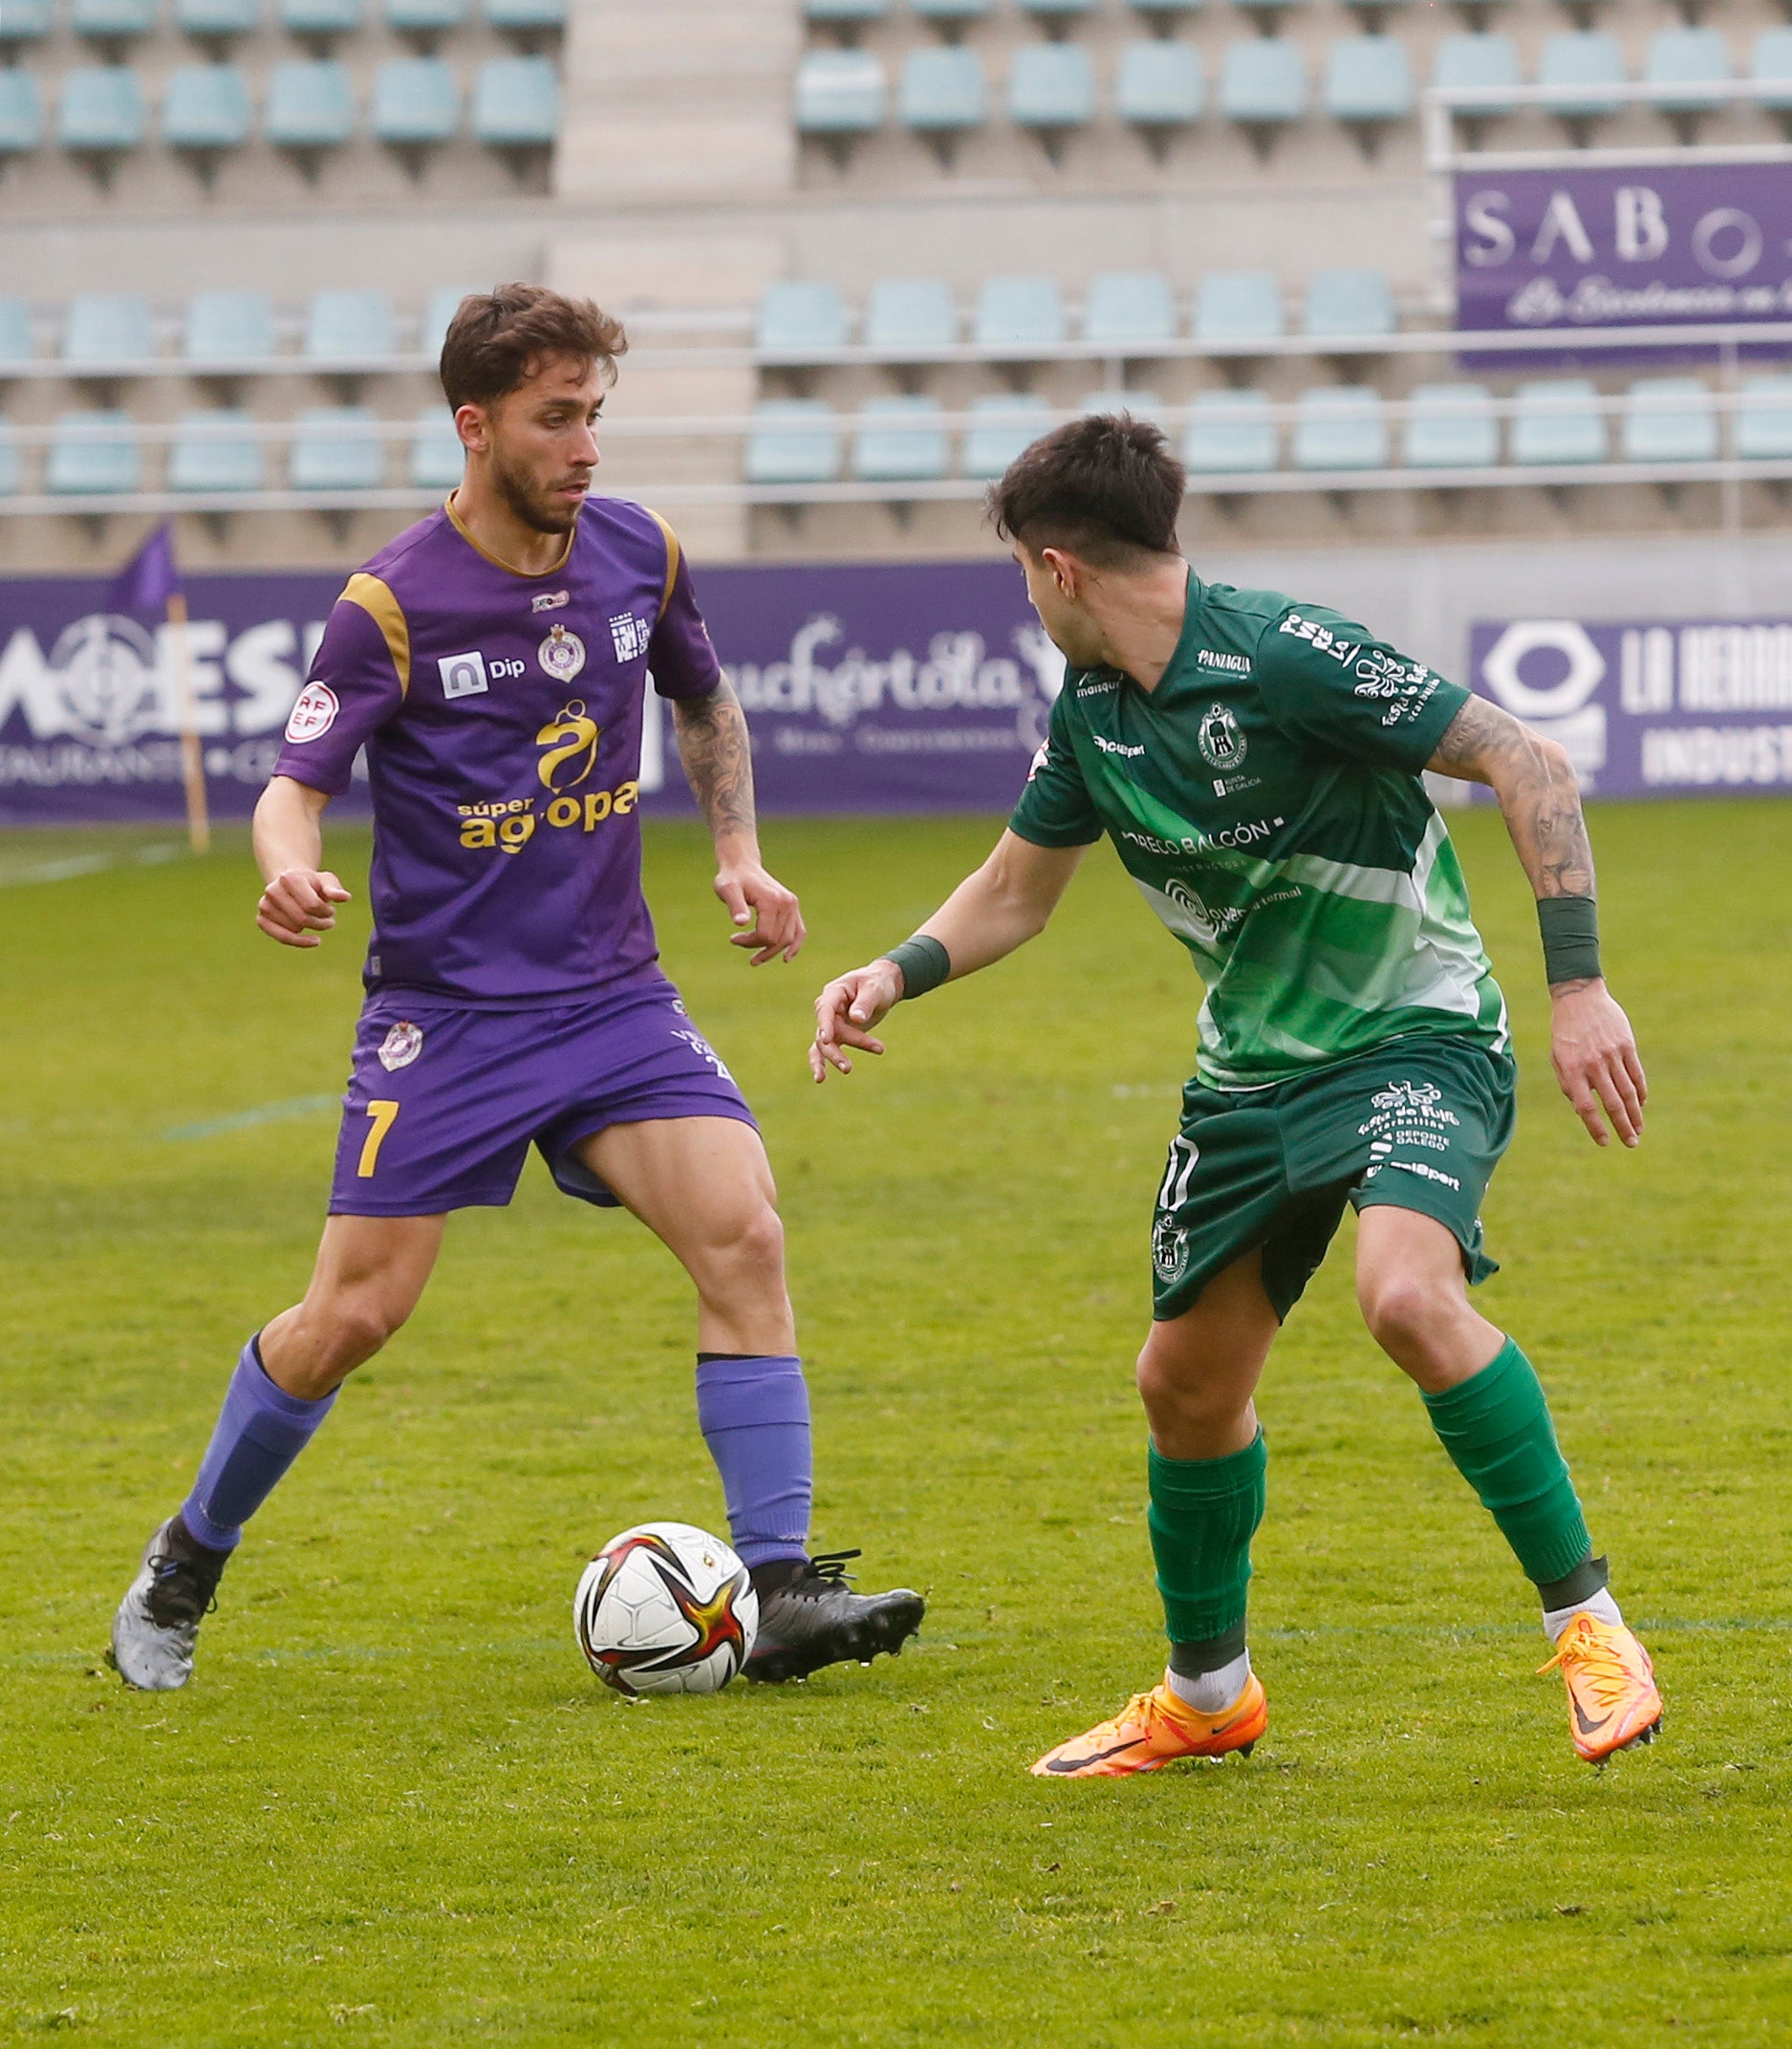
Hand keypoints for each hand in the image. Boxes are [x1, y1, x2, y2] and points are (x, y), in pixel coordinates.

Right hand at [257, 866, 350, 948]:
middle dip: (321, 923)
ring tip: (317, 921)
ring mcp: (264, 905)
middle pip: (302, 918)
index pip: (312, 905)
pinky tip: (313, 940)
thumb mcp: (326, 881)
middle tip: (329, 921)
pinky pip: (282, 937)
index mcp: (289, 878)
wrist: (291, 885)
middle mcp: (272, 890)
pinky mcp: (261, 919)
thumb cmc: (312, 884)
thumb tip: (346, 897)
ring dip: (310, 930)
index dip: (326, 912)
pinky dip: (299, 941)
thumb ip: (335, 889)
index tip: (331, 911)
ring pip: (294, 929)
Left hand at [715, 859, 803, 965]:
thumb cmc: (732, 879)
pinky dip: (794, 945)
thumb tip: (740, 923)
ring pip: (788, 939)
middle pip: (777, 939)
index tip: (733, 938)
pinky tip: (786, 958)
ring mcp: (792, 905)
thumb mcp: (727, 890)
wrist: (742, 865)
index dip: (749, 942)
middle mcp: (787, 903)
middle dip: (758, 948)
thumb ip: (735, 906)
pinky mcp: (793, 906)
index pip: (765, 935)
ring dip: (772, 951)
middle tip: (738, 943)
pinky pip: (799, 931)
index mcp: (772, 901)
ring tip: (756, 960)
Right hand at [810, 960, 903, 1081]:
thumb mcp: (875, 989)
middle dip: (836, 1051)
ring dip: (835, 1058)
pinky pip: (827, 1049)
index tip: (827, 1039)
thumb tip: (856, 1019)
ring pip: (826, 1044)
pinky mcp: (838, 1034)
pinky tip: (820, 1079)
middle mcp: (828, 1009)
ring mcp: (831, 1023)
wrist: (884, 985)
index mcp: (834, 993)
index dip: (824, 1024)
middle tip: (848, 1068)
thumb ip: (865, 1003)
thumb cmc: (878, 983)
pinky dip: (825, 1062)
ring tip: (847, 1071)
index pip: (824, 1009)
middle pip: (827, 1032)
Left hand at [1550, 980, 1645, 1147]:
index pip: (1585, 1107)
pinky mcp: (1627, 1045)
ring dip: (1635, 1114)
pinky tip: (1642, 1104)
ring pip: (1628, 1091)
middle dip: (1623, 1127)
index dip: (1595, 1127)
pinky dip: (1641, 1091)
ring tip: (1639, 1130)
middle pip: (1611, 1103)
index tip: (1605, 1142)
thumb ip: (1568, 1083)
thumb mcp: (1557, 1057)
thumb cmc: (1564, 1031)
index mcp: (1572, 1069)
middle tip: (1631, 1143)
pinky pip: (1636, 1073)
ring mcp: (1612, 1054)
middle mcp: (1593, 1064)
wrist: (1578, 996)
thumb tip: (1580, 1110)